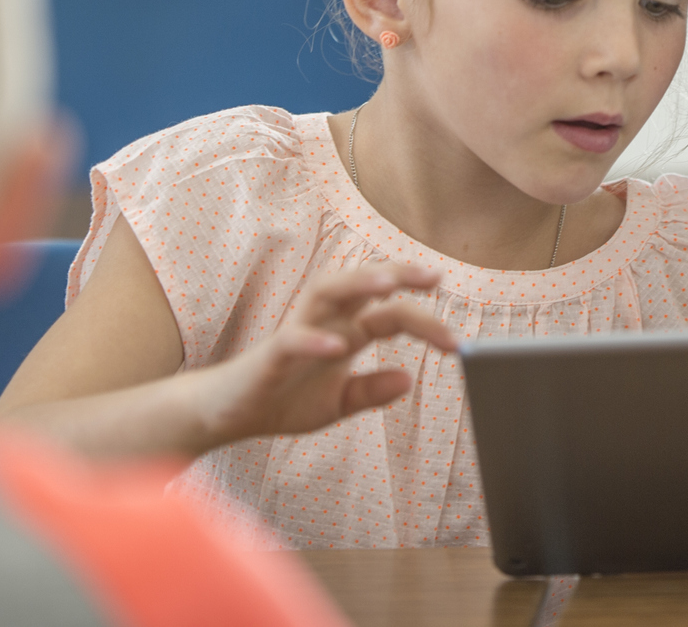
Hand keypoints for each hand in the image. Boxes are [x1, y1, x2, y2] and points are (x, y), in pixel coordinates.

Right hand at [189, 262, 456, 448]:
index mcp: (347, 330)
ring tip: (388, 284)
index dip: (427, 323)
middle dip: (398, 273)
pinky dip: (314, 340)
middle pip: (363, 282)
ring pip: (327, 290)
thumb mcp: (338, 403)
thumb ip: (371, 391)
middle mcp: (326, 321)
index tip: (458, 342)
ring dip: (357, 282)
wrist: (229, 415)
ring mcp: (298, 330)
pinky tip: (336, 346)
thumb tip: (409, 380)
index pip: (392, 314)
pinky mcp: (271, 353)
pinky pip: (293, 339)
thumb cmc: (284, 399)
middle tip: (434, 277)